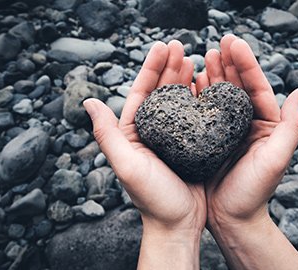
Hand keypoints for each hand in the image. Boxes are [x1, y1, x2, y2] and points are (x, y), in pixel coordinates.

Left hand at [84, 40, 204, 268]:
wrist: (179, 224)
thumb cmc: (153, 199)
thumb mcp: (127, 166)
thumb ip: (108, 134)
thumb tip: (89, 101)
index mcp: (133, 133)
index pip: (141, 92)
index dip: (151, 68)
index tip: (162, 47)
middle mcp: (151, 132)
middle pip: (161, 92)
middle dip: (170, 67)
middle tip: (181, 47)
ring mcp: (172, 138)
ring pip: (179, 101)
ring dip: (185, 79)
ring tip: (196, 60)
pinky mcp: (191, 146)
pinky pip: (196, 117)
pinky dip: (201, 100)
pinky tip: (208, 87)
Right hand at [198, 35, 297, 268]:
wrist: (232, 219)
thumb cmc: (254, 192)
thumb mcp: (276, 159)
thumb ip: (292, 125)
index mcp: (266, 124)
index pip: (256, 86)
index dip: (246, 63)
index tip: (233, 42)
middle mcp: (247, 124)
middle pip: (237, 87)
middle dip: (228, 63)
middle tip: (216, 45)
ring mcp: (227, 131)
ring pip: (220, 96)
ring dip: (212, 75)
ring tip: (202, 58)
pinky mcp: (209, 140)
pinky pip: (203, 113)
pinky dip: (197, 97)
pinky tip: (190, 84)